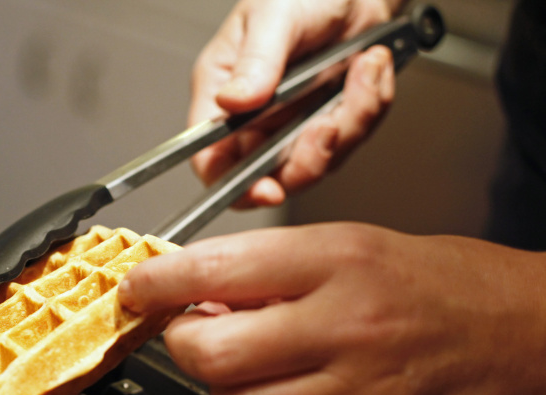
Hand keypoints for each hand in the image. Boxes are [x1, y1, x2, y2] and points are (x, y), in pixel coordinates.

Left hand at [119, 224, 545, 394]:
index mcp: (336, 261)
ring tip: (248, 364)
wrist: (521, 332)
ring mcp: (357, 391)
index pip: (217, 269)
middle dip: (185, 343)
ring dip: (224, 388)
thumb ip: (270, 270)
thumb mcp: (350, 245)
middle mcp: (344, 325)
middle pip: (213, 353)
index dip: (159, 281)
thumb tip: (194, 294)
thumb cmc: (433, 282)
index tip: (139, 286)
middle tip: (195, 330)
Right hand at [191, 0, 401, 205]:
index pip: (210, 157)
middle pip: (267, 175)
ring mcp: (291, 124)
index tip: (265, 189)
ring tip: (362, 70)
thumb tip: (231, 102)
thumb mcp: (275, 14)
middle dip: (308, 158)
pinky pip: (352, 138)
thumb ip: (255, 61)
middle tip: (329, 126)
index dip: (232, 183)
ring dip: (350, 120)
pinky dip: (370, 105)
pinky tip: (369, 68)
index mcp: (222, 90)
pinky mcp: (328, 121)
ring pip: (317, 161)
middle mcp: (253, 117)